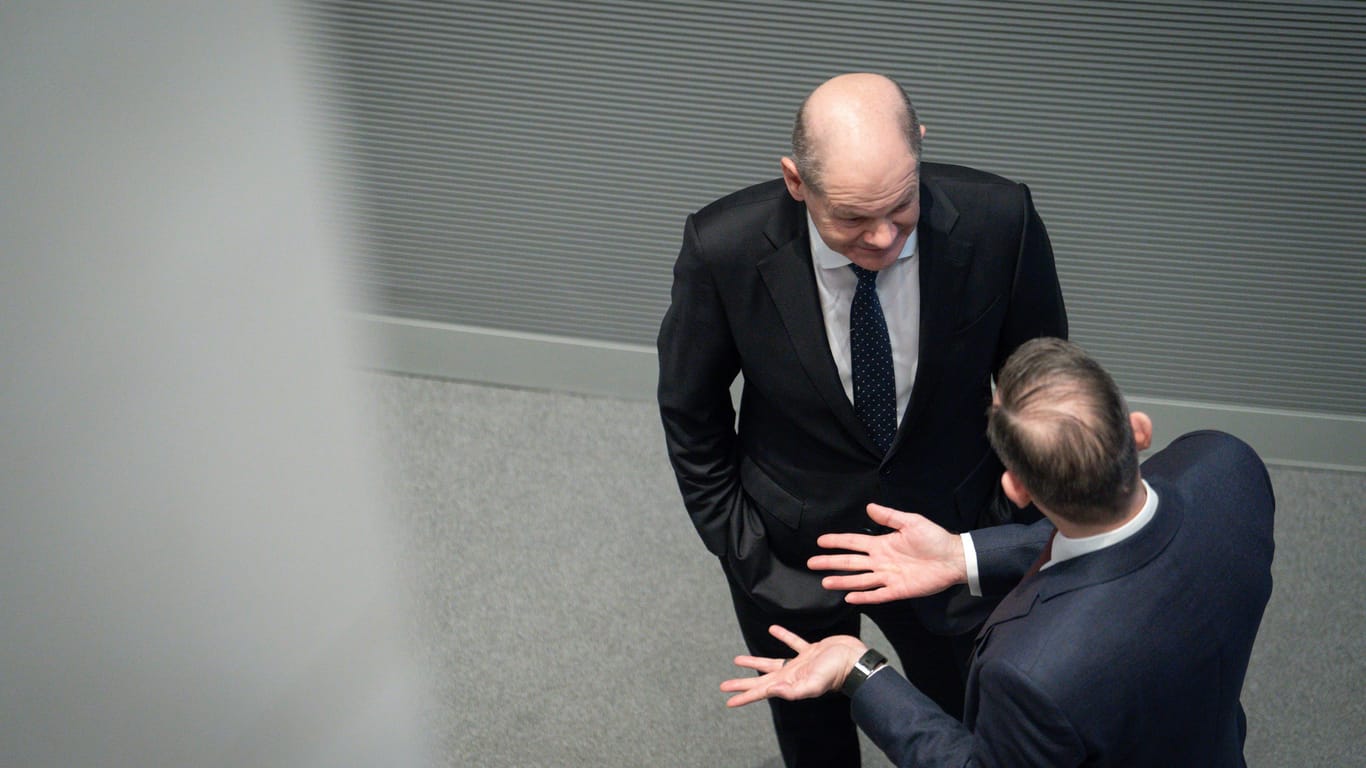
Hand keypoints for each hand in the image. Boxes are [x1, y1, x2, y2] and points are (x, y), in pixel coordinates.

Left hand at [720, 625, 866, 707]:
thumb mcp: (814, 684)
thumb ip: (793, 690)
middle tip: (724, 685)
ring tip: (738, 660)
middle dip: (743, 683)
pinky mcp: (809, 651)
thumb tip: (772, 691)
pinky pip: (792, 642)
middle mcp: (791, 675)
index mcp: (789, 683)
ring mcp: (799, 664)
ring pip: (771, 663)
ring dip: (755, 662)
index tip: (728, 700)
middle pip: (761, 680)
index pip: (761, 691)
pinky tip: (773, 629)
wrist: (854, 659)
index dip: (744, 696)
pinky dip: (782, 636)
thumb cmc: (835, 673)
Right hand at [808, 503, 967, 603]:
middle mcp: (881, 561)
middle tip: (812, 563)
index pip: (853, 543)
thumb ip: (889, 516)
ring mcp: (888, 577)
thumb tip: (868, 507)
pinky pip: (877, 595)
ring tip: (825, 582)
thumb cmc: (934, 538)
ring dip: (842, 581)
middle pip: (850, 562)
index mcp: (882, 544)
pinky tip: (849, 597)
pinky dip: (863, 596)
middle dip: (831, 562)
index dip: (837, 541)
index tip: (820, 541)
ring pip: (859, 579)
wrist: (954, 558)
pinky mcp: (898, 590)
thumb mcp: (911, 521)